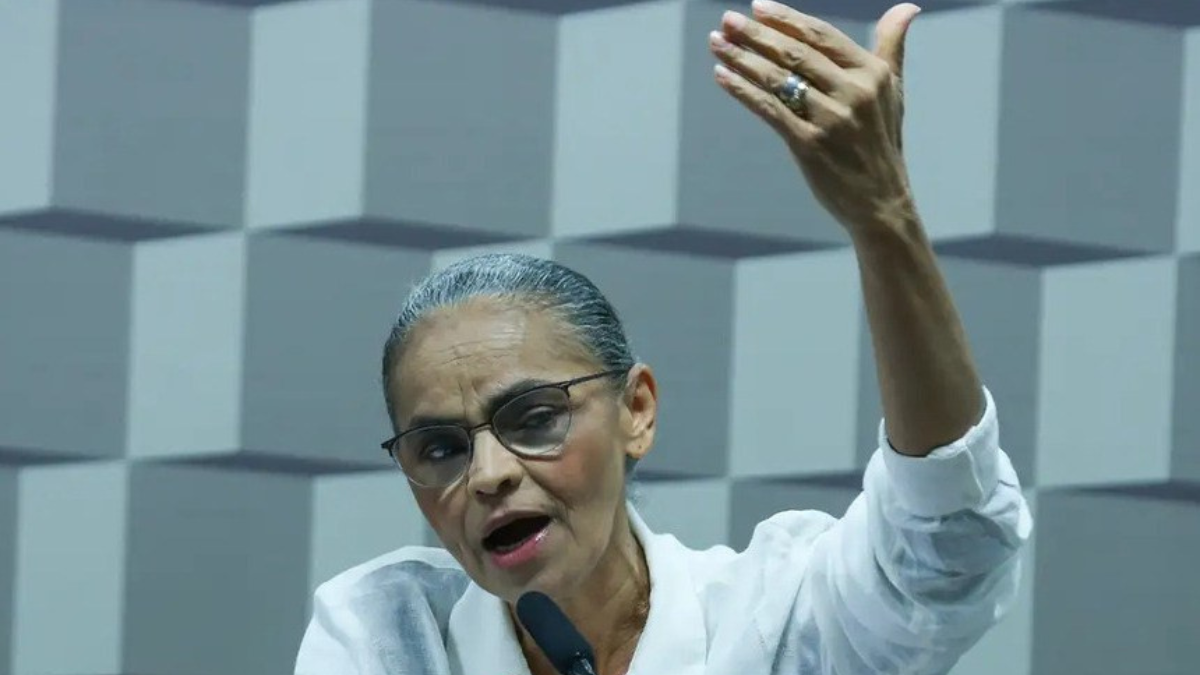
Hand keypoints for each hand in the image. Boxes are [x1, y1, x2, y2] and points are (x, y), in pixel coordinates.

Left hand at [709, 1, 922, 236]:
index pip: (822, 36)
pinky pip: (769, 109)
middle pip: (796, 53)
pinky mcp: (809, 144)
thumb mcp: (892, 92)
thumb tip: (907, 8)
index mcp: (872, 73)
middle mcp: (853, 92)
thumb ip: (892, 47)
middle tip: (726, 20)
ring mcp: (830, 119)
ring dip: (742, 58)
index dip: (787, 20)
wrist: (880, 200)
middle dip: (757, 34)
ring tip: (717, 43)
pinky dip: (743, 90)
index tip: (757, 7)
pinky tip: (722, 76)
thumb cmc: (881, 143)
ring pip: (778, 79)